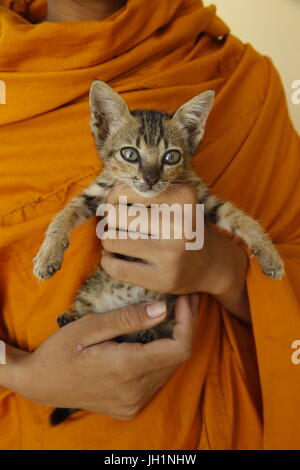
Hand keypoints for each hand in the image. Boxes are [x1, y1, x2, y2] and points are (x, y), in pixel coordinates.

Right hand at [1, 295, 198, 419]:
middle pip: (178, 358)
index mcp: (126, 369)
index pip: (179, 349)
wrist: (39, 383)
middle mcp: (135, 392)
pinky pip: (157, 379)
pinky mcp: (130, 407)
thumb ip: (128, 319)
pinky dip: (161, 357)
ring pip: (170, 368)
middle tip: (182, 301)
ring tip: (171, 315)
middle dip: (185, 327)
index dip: (189, 322)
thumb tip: (163, 309)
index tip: (185, 299)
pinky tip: (154, 339)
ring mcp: (133, 403)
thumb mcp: (90, 326)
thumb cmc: (60, 349)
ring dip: (174, 342)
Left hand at [101, 184, 249, 322]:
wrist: (212, 264)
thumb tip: (103, 206)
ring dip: (108, 240)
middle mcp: (180, 224)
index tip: (117, 204)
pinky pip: (116, 268)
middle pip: (115, 215)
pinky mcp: (163, 279)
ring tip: (116, 240)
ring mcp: (172, 254)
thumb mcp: (174, 201)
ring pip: (112, 241)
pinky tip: (116, 258)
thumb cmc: (182, 226)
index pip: (125, 190)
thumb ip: (142, 194)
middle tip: (116, 224)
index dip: (113, 197)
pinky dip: (108, 261)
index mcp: (183, 197)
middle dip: (110, 220)